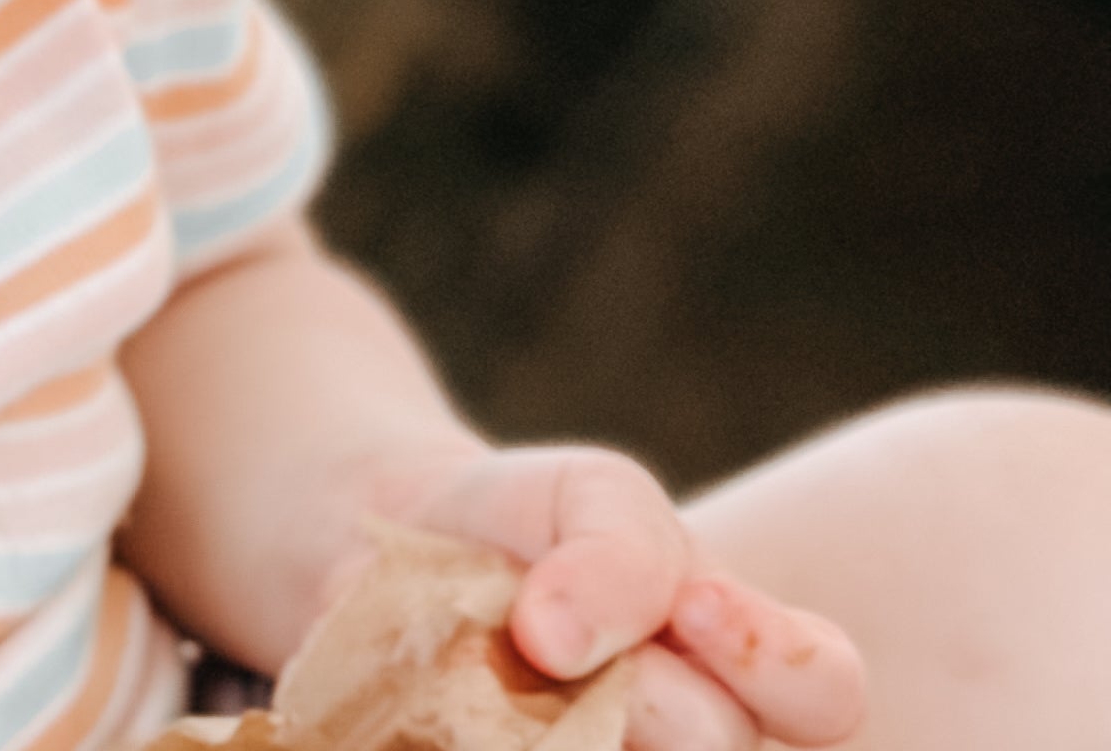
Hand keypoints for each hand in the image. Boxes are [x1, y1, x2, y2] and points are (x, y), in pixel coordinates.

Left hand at [377, 443, 864, 750]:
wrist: (394, 544)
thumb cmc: (532, 520)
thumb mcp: (592, 494)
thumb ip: (620, 554)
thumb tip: (560, 643)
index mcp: (745, 672)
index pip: (825, 694)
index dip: (777, 661)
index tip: (694, 603)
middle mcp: (696, 745)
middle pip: (717, 746)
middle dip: (641, 688)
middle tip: (550, 638)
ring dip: (544, 721)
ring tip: (486, 669)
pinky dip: (475, 738)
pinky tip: (446, 714)